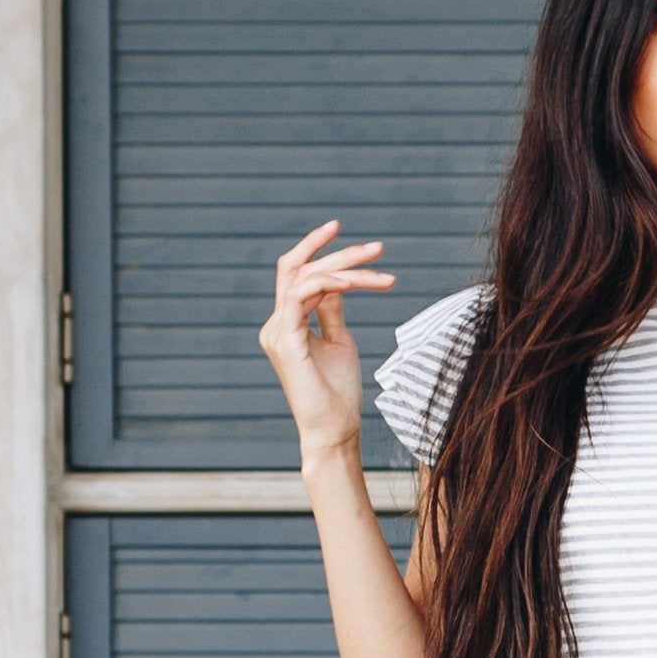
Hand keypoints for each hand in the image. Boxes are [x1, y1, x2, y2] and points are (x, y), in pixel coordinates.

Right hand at [261, 220, 394, 463]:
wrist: (334, 429)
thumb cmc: (338, 393)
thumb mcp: (339, 341)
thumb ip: (332, 311)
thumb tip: (338, 283)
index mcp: (285, 324)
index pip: (295, 274)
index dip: (314, 248)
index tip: (338, 228)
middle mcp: (275, 325)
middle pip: (299, 269)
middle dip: (339, 253)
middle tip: (378, 247)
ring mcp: (276, 332)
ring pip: (305, 277)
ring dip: (346, 268)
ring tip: (381, 272)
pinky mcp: (285, 340)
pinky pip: (302, 294)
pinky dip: (331, 283)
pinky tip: (358, 283)